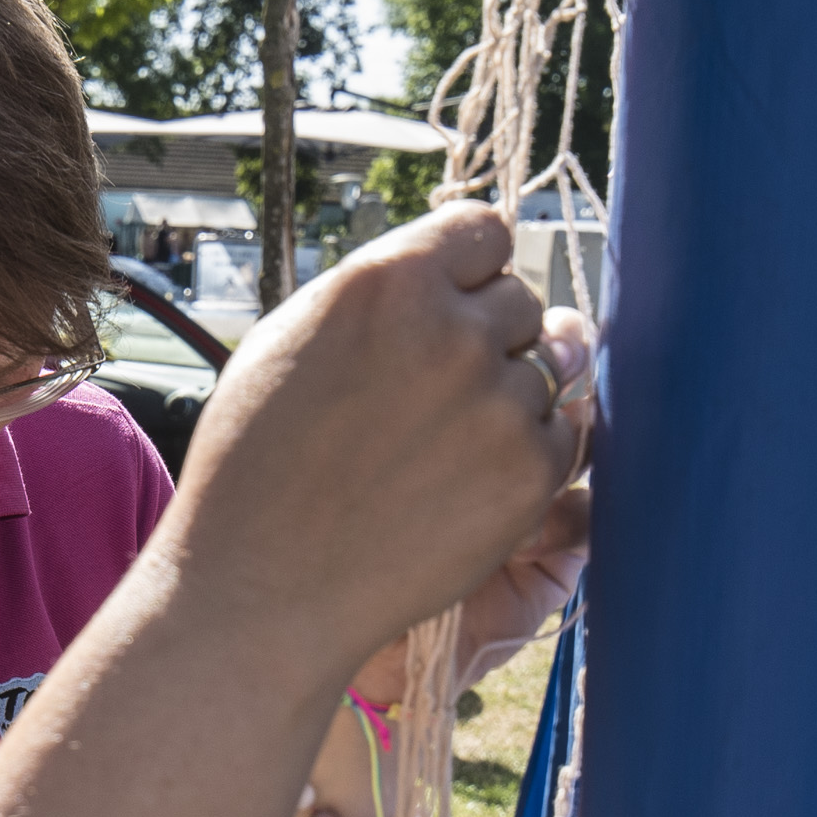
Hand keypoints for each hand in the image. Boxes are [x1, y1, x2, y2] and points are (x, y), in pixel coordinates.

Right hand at [172, 211, 586, 692]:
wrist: (261, 586)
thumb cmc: (257, 463)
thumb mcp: (291, 342)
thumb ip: (382, 296)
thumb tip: (462, 276)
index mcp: (386, 281)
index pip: (484, 230)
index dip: (468, 269)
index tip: (449, 304)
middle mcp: (452, 328)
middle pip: (520, 301)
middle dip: (484, 339)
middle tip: (425, 396)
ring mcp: (499, 401)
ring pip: (541, 372)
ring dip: (500, 403)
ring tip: (426, 453)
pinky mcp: (530, 471)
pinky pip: (558, 437)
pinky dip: (518, 457)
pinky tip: (451, 486)